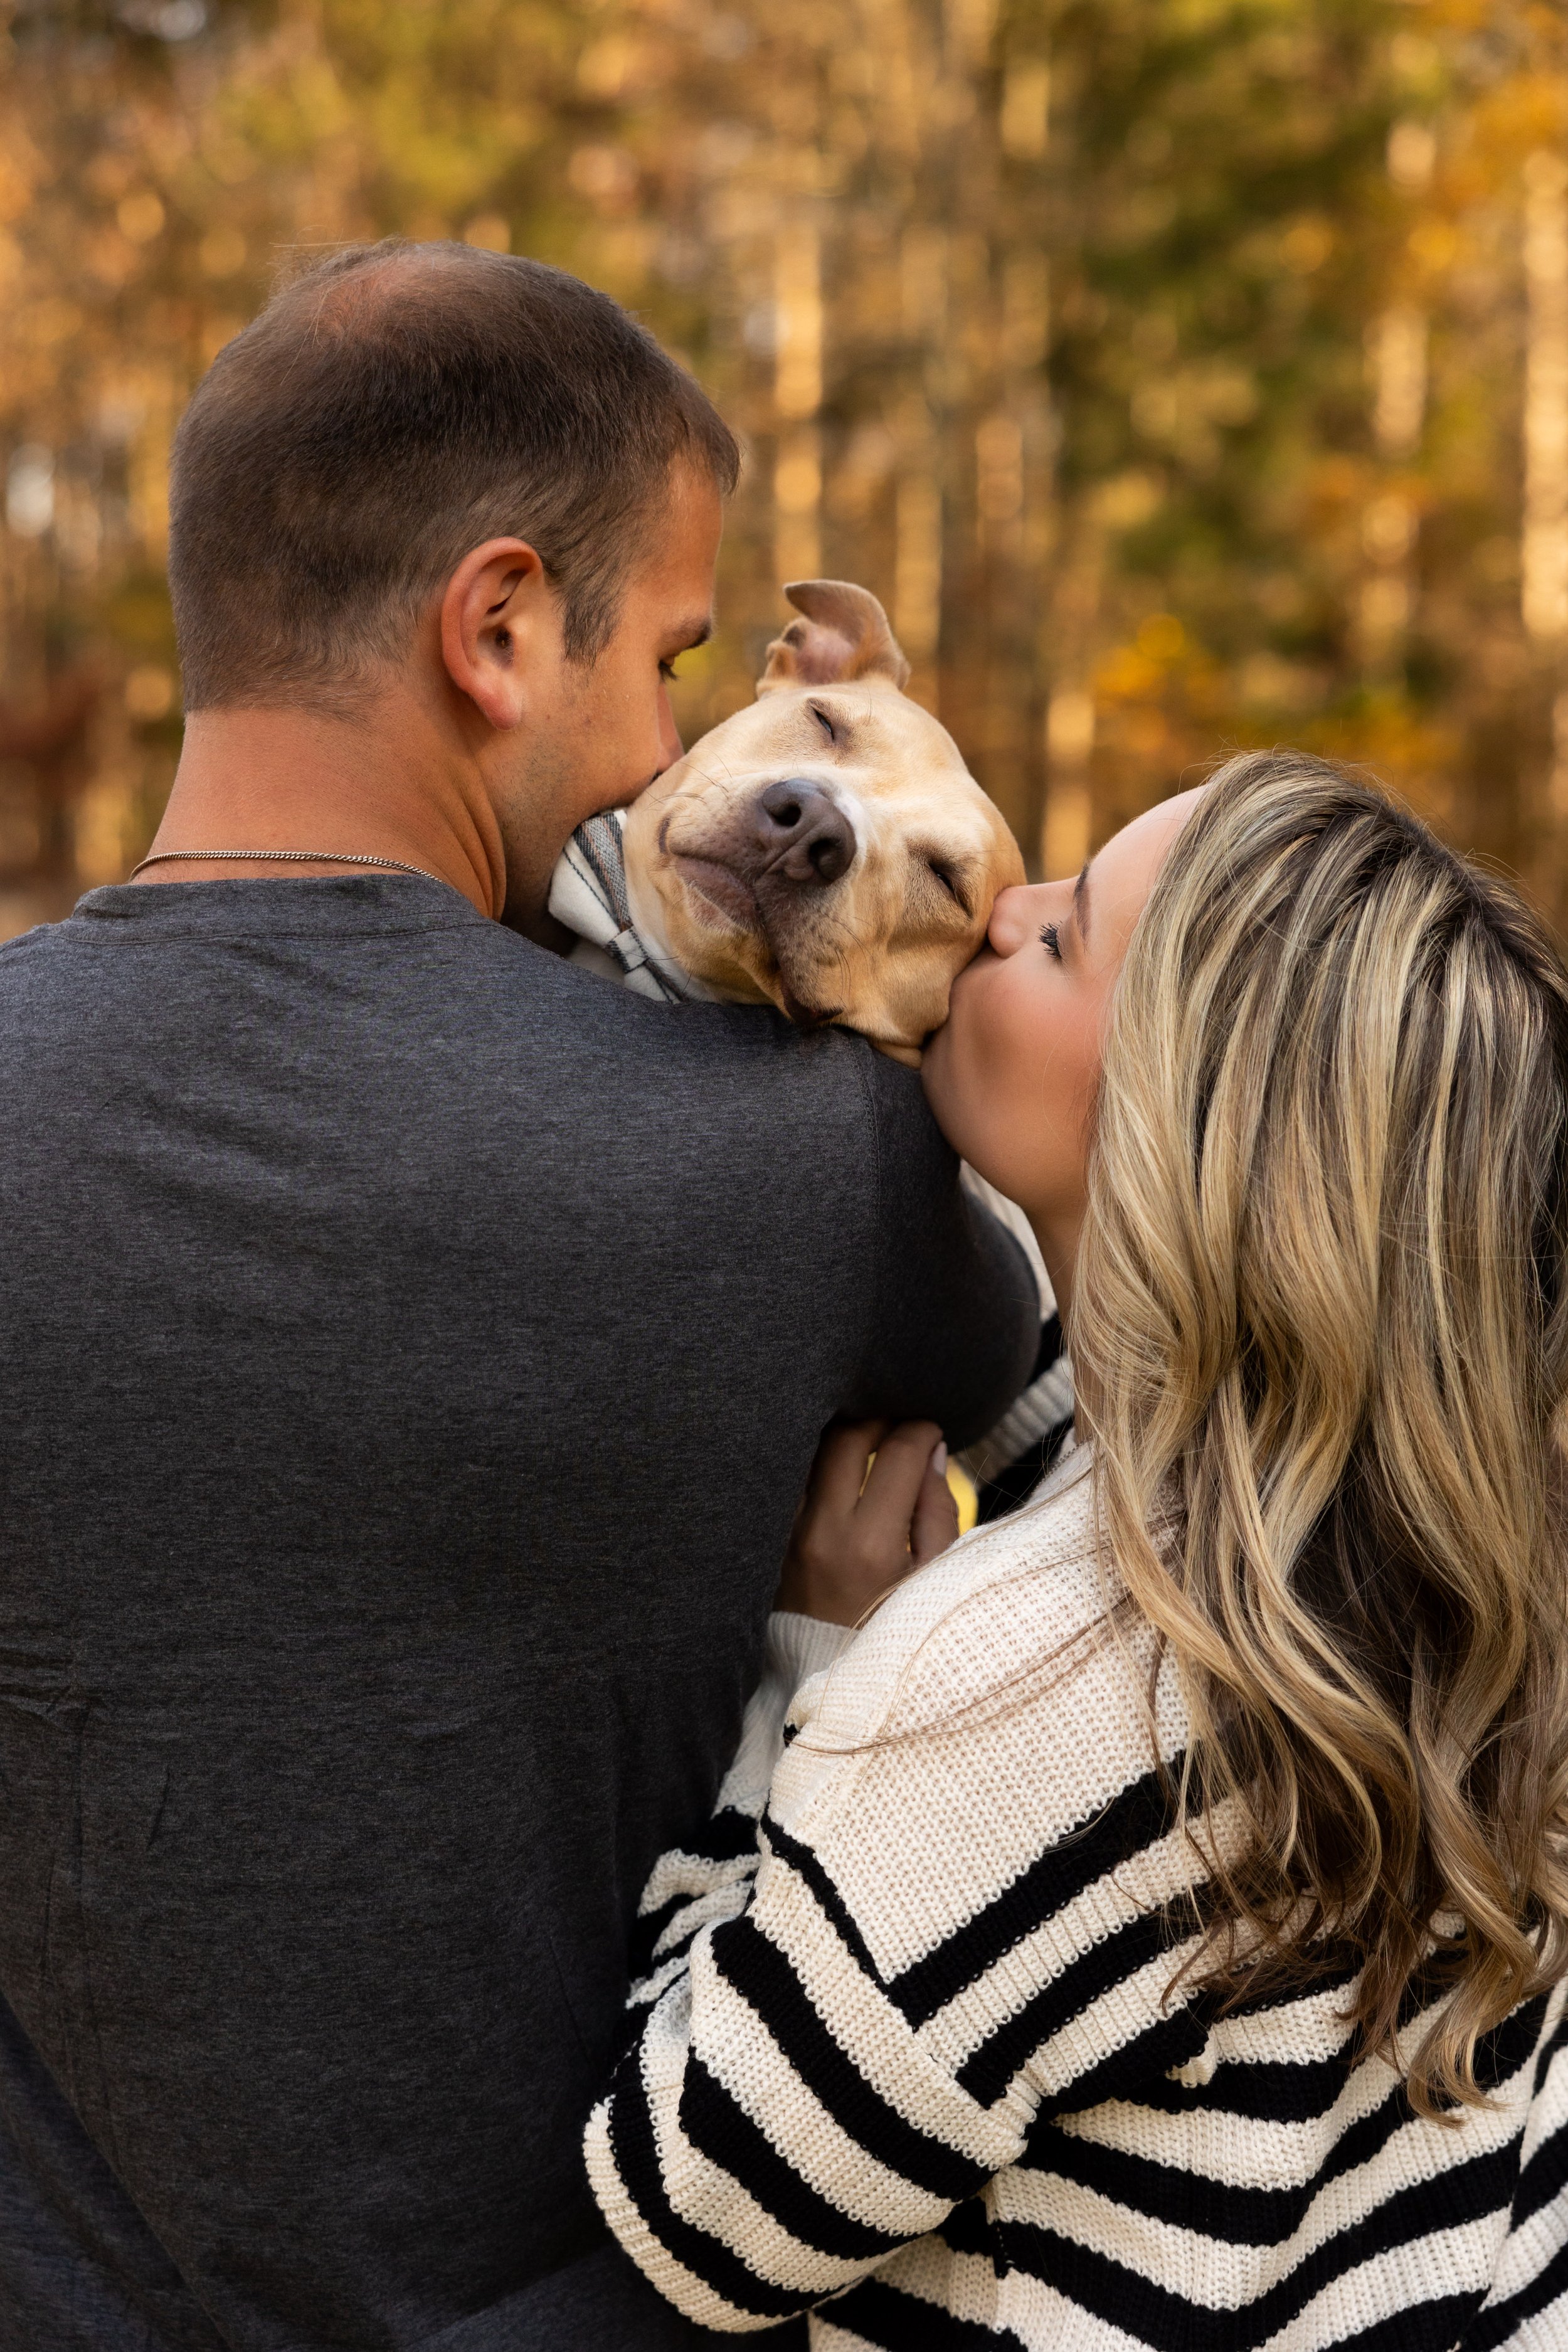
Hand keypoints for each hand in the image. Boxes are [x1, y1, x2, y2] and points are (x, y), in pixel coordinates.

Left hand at [777, 1419, 958, 1627]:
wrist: (829, 1673)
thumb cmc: (893, 1628)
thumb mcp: (934, 1577)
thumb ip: (937, 1510)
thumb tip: (933, 1451)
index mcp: (872, 1543)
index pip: (898, 1453)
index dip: (922, 1430)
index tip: (933, 1432)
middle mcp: (825, 1529)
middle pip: (847, 1435)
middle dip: (881, 1419)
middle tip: (903, 1428)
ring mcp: (794, 1530)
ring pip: (816, 1450)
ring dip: (849, 1436)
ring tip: (878, 1441)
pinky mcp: (779, 1533)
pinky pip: (801, 1476)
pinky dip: (827, 1462)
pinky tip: (849, 1468)